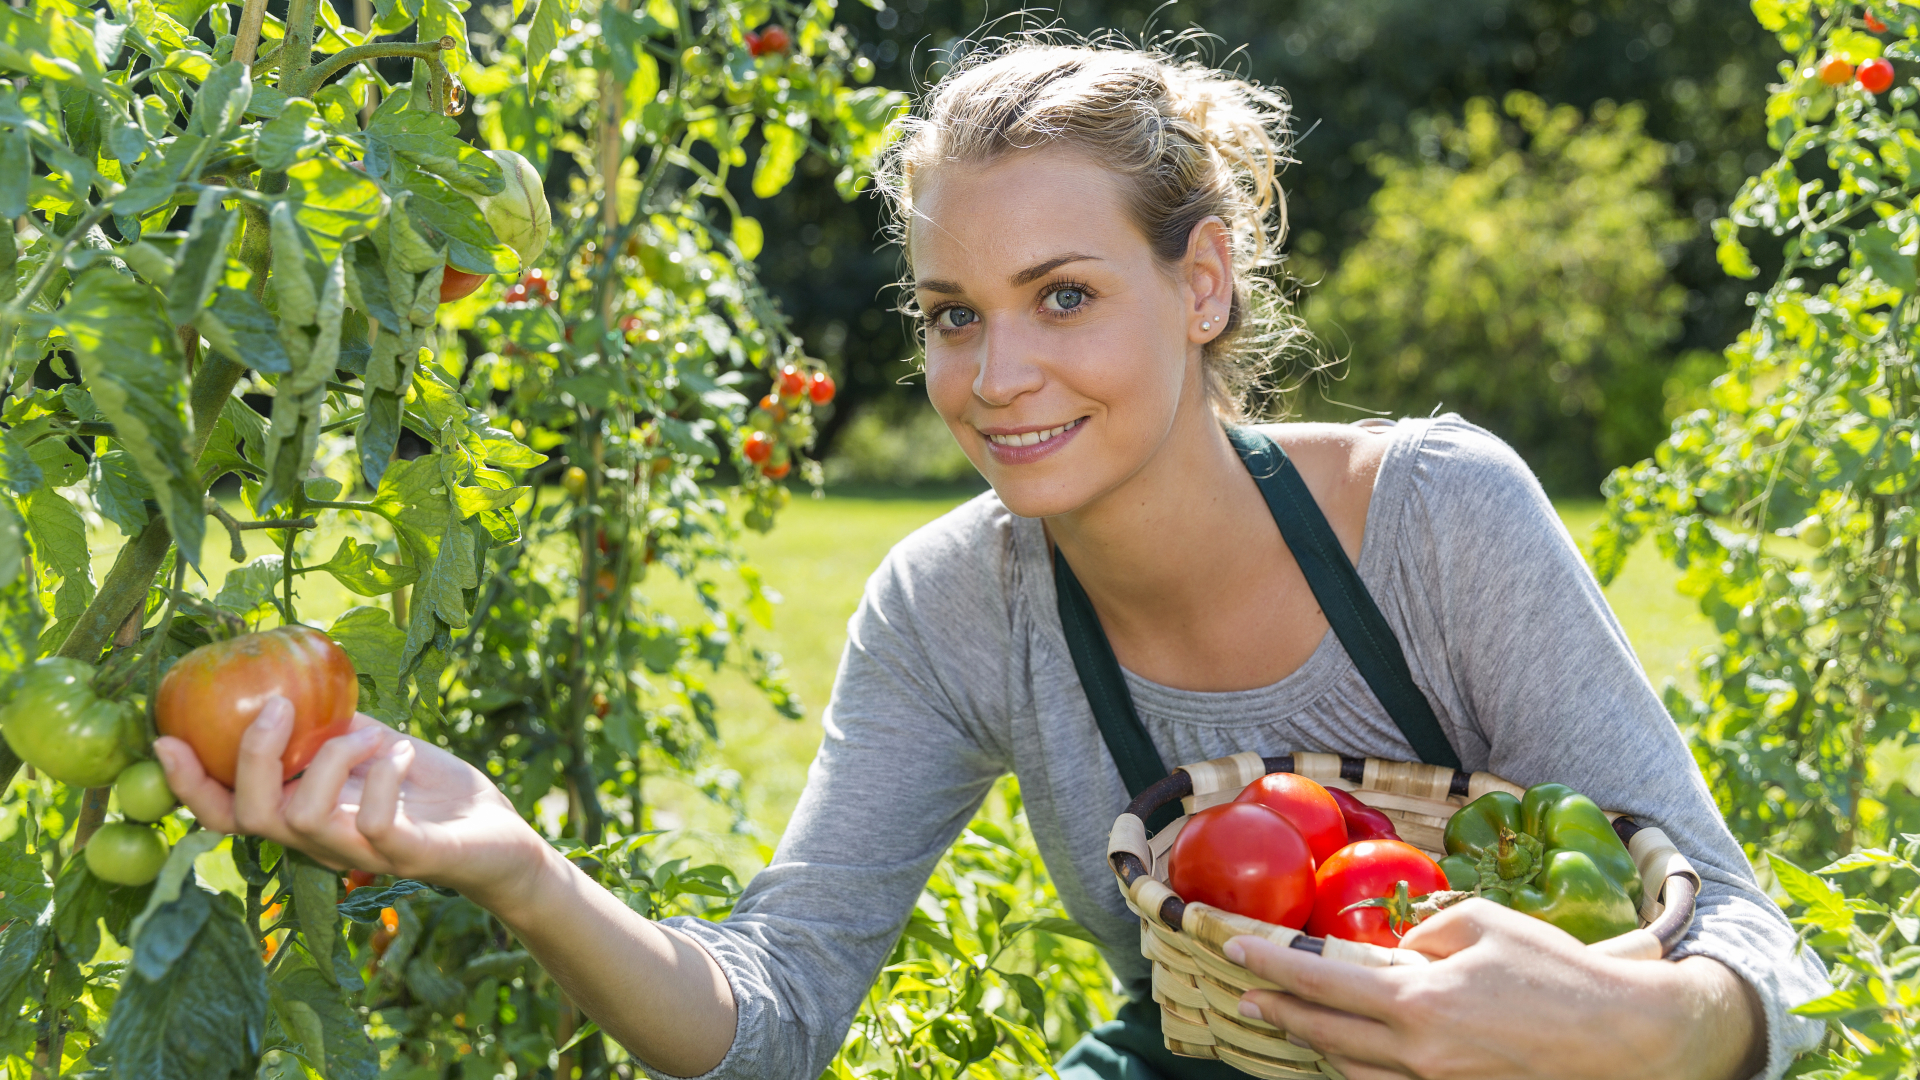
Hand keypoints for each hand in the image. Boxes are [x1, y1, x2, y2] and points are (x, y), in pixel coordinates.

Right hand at [155, 696, 555, 916]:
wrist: (496, 833)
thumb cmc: (428, 788)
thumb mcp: (372, 745)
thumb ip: (329, 725)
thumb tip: (288, 679)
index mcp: (303, 812)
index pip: (226, 813)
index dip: (189, 785)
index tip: (165, 737)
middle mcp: (321, 841)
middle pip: (250, 819)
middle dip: (252, 757)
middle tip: (279, 705)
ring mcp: (363, 854)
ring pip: (305, 819)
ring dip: (333, 758)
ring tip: (373, 735)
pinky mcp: (409, 858)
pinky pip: (377, 825)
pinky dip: (385, 779)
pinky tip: (404, 752)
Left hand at [1225, 899, 1762, 1079]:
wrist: (1623, 1038)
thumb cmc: (1556, 972)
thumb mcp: (1483, 925)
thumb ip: (1424, 935)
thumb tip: (1394, 952)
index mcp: (1418, 1001)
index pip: (1321, 979)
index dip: (1272, 963)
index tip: (1235, 948)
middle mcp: (1417, 1052)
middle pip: (1325, 1032)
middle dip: (1280, 1010)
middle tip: (1247, 994)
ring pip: (1353, 1068)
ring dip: (1317, 1043)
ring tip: (1291, 1021)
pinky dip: (1362, 1068)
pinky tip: (1351, 1053)